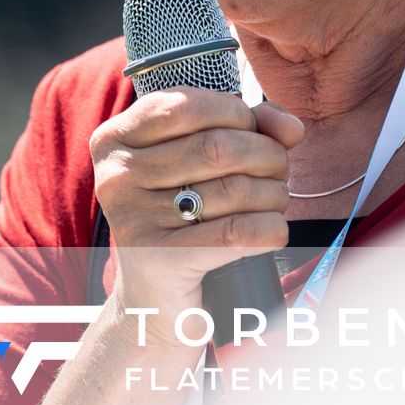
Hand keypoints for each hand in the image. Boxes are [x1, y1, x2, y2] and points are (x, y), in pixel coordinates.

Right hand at [89, 89, 303, 335]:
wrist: (154, 300)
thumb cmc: (182, 218)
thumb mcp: (198, 163)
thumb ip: (244, 128)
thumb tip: (290, 127)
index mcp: (114, 140)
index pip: (184, 104)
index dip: (236, 113)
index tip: (254, 131)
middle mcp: (115, 177)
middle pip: (216, 147)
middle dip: (267, 156)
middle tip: (278, 172)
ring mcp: (133, 220)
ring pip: (235, 189)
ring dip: (274, 194)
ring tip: (275, 201)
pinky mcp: (160, 261)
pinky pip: (237, 233)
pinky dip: (270, 229)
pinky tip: (274, 232)